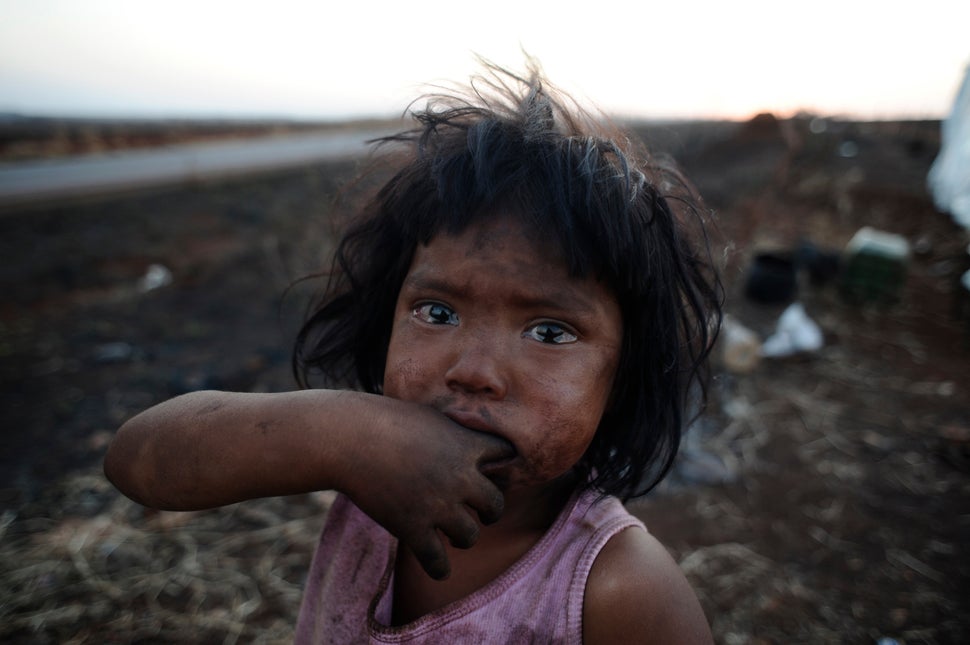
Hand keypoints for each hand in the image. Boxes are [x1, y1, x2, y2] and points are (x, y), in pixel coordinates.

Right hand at [337, 395, 512, 579]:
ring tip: (454, 535)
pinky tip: (438, 566)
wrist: (349, 437)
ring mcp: (438, 506)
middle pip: (496, 504)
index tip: (488, 468)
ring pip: (470, 535)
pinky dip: (440, 568)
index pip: (505, 455)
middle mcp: (461, 478)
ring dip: (464, 536)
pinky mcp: (413, 528)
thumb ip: (451, 432)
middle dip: (489, 510)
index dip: (498, 463)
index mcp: (467, 445)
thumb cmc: (383, 419)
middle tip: (479, 511)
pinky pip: (438, 562)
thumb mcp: (429, 416)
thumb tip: (461, 438)